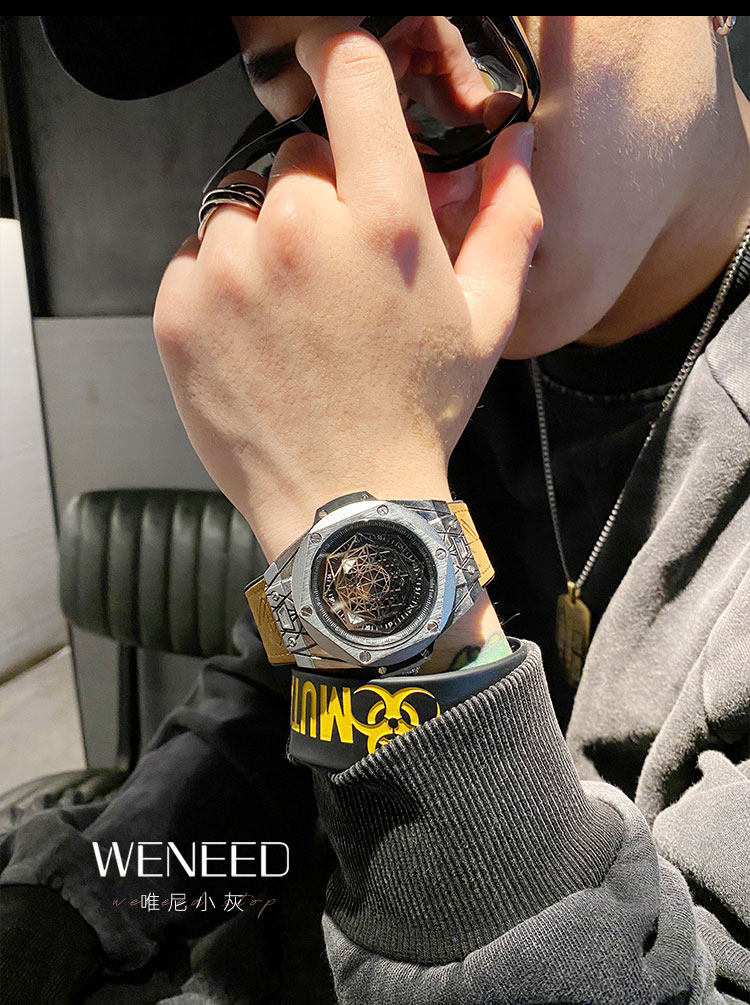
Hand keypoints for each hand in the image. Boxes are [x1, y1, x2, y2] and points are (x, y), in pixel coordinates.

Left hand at [154, 23, 540, 564]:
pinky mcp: (179, 309)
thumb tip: (517, 142)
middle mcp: (299, 230)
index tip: (342, 74)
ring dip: (263, 243)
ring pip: (238, 208)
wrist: (347, 507)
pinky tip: (257, 337)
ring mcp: (230, 270)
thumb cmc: (419, 414)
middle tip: (336, 271)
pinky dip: (220, 285)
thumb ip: (509, 217)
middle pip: (292, 156)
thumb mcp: (487, 321)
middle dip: (315, 195)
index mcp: (383, 221)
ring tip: (294, 315)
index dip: (348, 64)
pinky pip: (194, 259)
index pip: (352, 76)